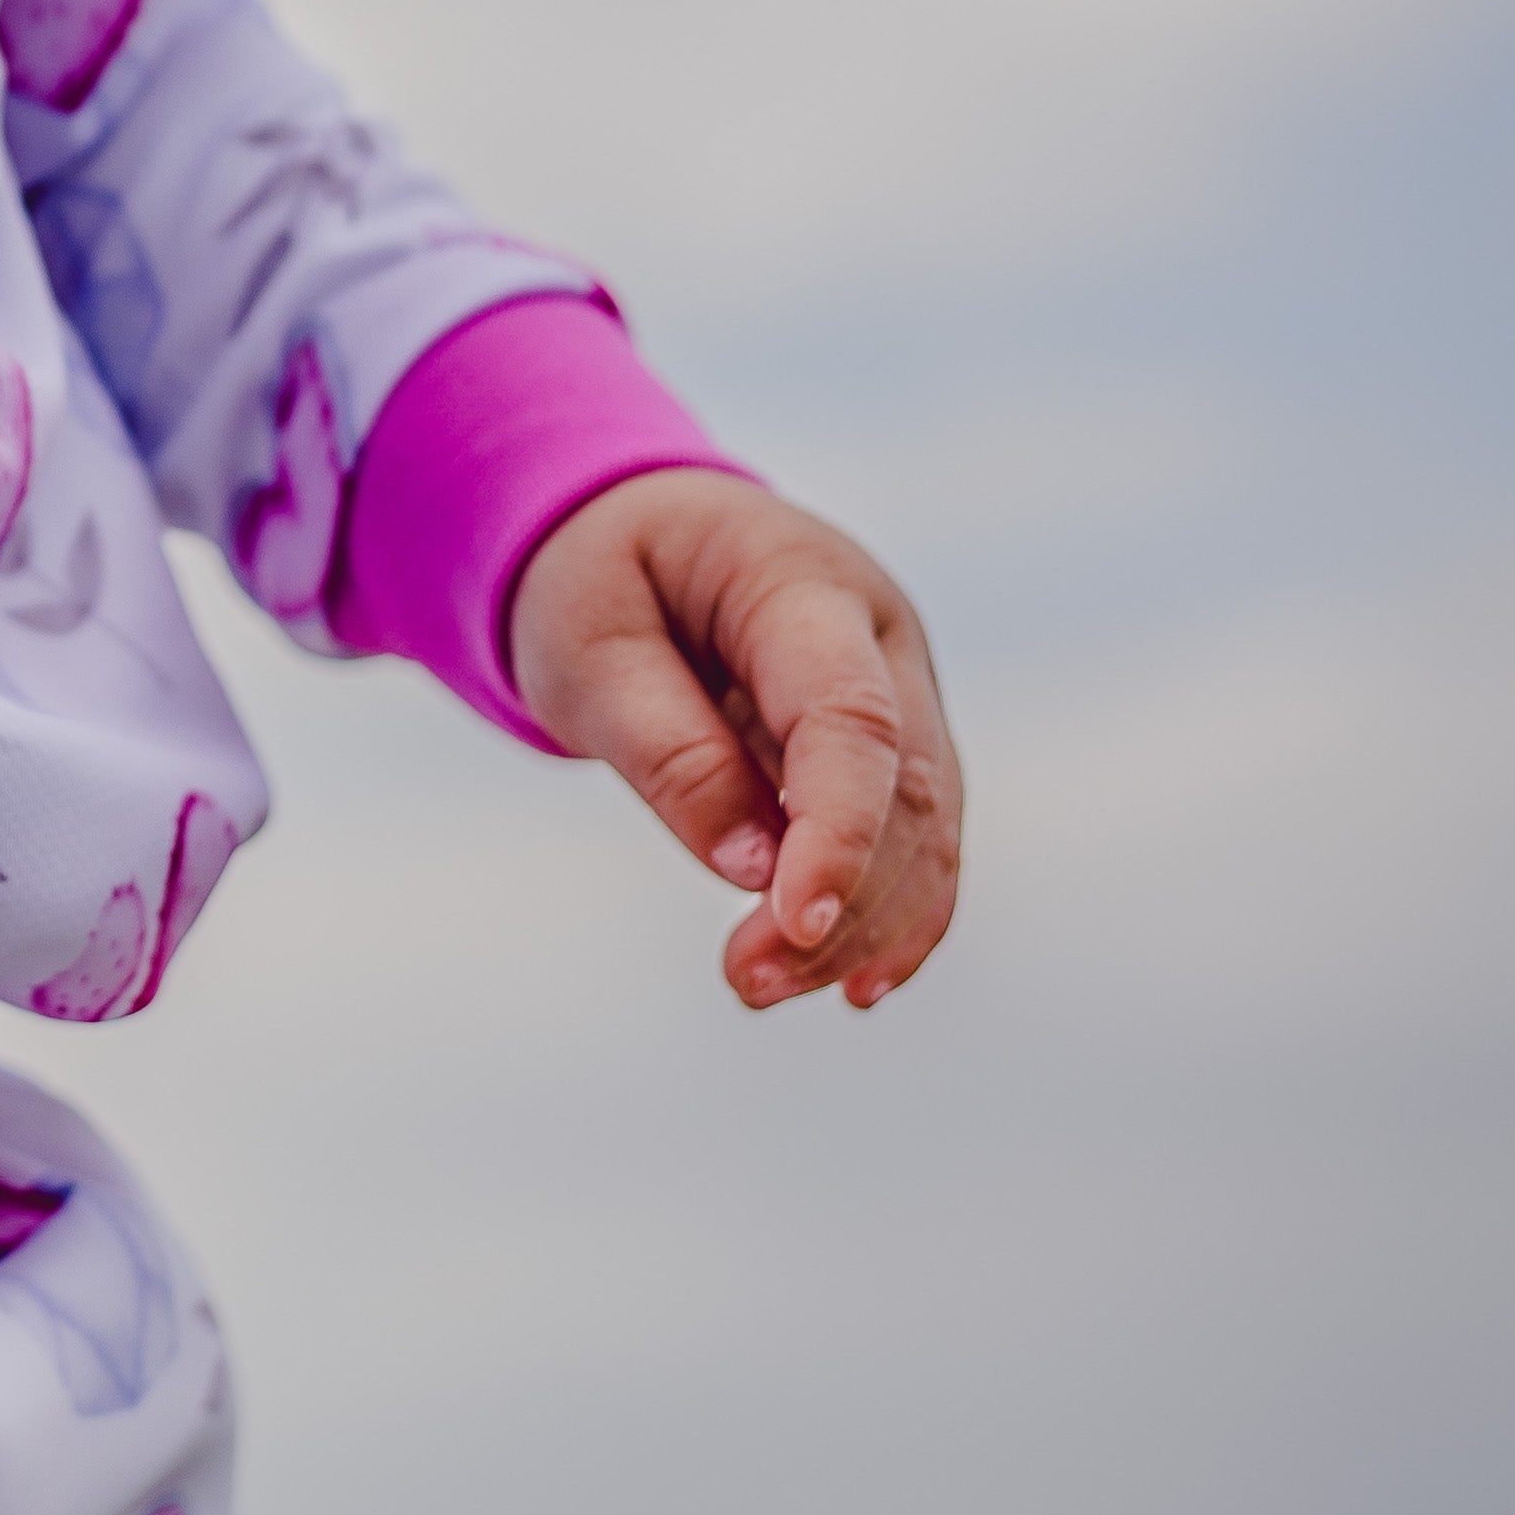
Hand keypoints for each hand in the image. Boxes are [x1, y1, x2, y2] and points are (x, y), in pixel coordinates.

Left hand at [507, 471, 960, 1011]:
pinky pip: (914, 837)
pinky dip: (891, 913)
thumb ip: (667, 749)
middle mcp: (879, 635)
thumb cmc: (602, 576)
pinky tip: (851, 983)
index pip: (852, 718)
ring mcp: (900, 687)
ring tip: (763, 986)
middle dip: (843, 900)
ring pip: (924, 826)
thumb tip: (749, 869)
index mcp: (804, 582)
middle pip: (903, 785)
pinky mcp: (890, 743)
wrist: (633, 528)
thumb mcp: (590, 646)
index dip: (838, 830)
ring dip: (863, 925)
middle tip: (747, 981)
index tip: (795, 924)